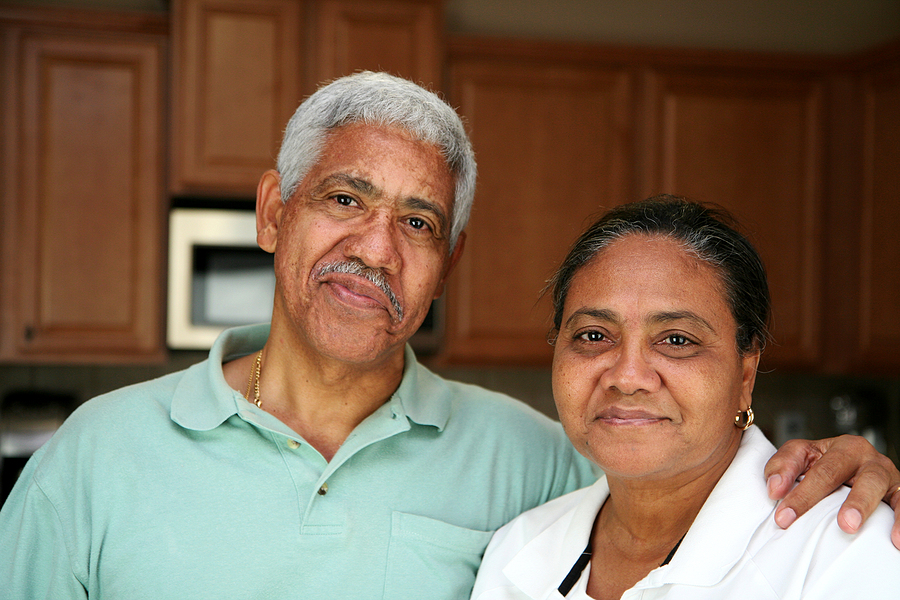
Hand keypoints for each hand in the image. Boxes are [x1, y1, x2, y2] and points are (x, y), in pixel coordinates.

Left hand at [764, 434, 899, 549]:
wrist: (862, 469)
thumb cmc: (830, 466)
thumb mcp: (803, 458)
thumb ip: (782, 467)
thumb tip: (774, 489)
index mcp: (837, 446)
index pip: (810, 465)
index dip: (796, 492)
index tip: (782, 517)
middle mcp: (861, 455)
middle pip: (835, 470)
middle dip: (818, 496)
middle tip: (803, 516)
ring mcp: (883, 472)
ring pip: (872, 482)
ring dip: (860, 504)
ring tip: (849, 526)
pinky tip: (896, 539)